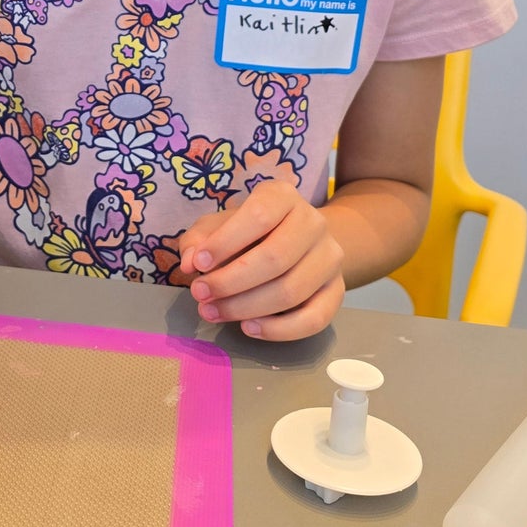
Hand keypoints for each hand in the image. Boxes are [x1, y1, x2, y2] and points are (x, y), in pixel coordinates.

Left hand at [179, 182, 344, 340]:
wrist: (300, 241)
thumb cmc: (250, 231)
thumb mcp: (220, 224)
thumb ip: (199, 238)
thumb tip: (189, 262)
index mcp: (283, 196)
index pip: (258, 216)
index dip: (225, 243)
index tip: (197, 264)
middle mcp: (313, 223)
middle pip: (275, 258)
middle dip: (230, 282)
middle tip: (200, 295)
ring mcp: (330, 258)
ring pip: (291, 291)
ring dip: (246, 307)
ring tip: (213, 312)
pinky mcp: (337, 292)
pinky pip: (313, 319)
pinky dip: (278, 330)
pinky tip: (248, 327)